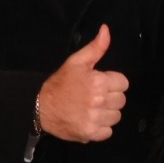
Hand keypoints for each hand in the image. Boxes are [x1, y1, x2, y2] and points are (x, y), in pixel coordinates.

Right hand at [37, 24, 128, 142]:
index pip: (123, 83)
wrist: (40, 106)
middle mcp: (99, 101)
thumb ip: (96, 47)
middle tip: (95, 96)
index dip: (113, 83)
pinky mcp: (90, 133)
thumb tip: (106, 29)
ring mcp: (95, 118)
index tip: (101, 84)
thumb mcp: (77, 62)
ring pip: (116, 116)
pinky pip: (108, 132)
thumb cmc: (60, 83)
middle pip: (121, 100)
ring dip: (107, 113)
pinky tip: (90, 120)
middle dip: (110, 98)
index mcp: (99, 81)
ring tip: (92, 109)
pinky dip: (101, 128)